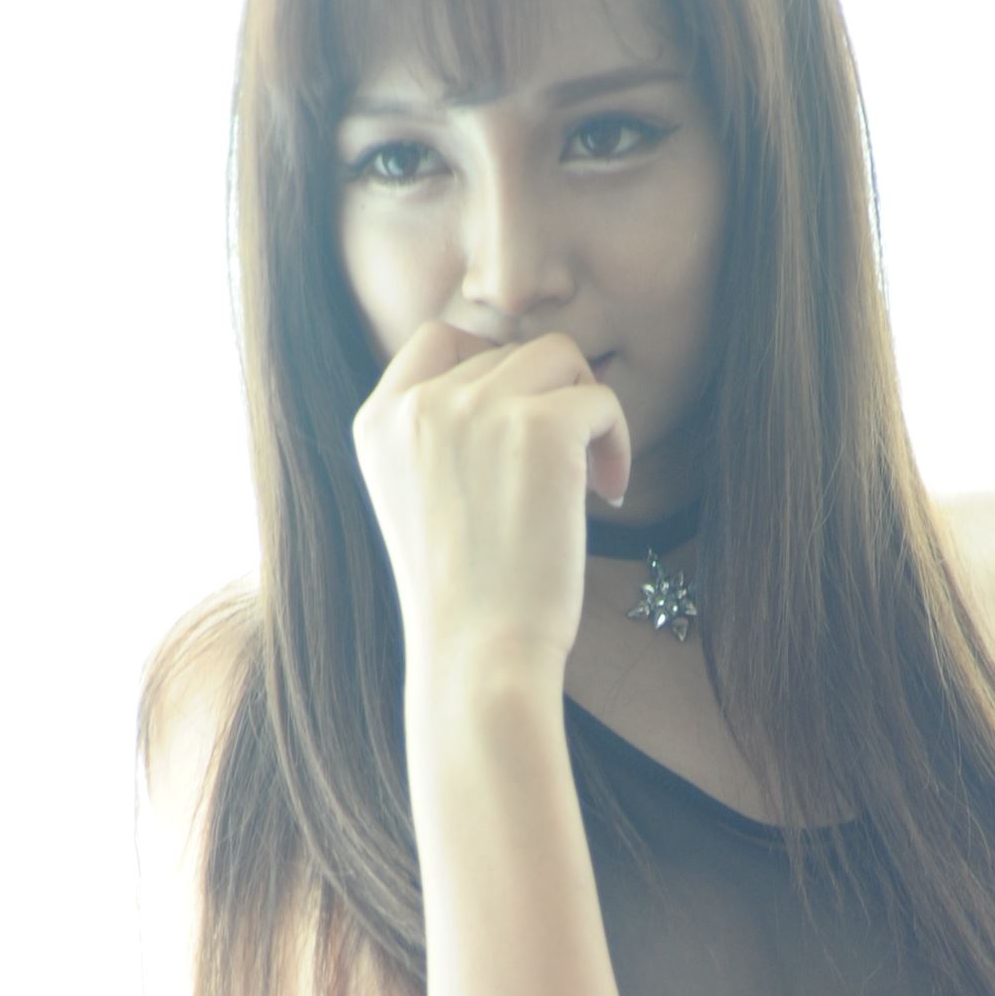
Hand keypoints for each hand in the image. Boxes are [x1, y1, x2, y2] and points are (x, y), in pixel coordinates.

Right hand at [351, 322, 630, 668]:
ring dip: (583, 406)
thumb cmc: (461, 599)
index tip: (519, 426)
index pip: (440, 339)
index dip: (491, 368)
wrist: (479, 656)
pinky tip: (608, 492)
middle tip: (564, 469)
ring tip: (589, 472)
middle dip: (545, 400)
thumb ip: (440, 438)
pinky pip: (601, 399)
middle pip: (507, 350)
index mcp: (377, 422)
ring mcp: (478, 410)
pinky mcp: (540, 428)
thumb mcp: (417, 503)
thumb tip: (513, 378)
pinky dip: (617, 440)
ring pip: (558, 356)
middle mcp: (419, 404)